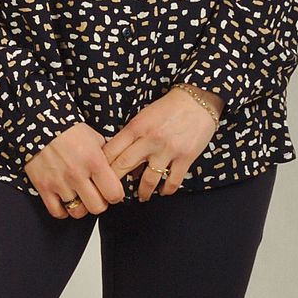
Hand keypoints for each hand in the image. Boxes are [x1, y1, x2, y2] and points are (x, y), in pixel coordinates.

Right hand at [23, 122, 127, 218]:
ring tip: (80, 197)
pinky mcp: (44, 187)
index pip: (114, 194)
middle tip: (97, 195)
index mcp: (94, 161)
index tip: (112, 191)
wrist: (40, 123)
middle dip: (100, 203)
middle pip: (97, 207)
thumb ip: (108, 157)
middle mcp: (77, 174)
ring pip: (78, 212)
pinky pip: (57, 212)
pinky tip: (66, 200)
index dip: (115, 195)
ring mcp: (59, 182)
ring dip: (81, 207)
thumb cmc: (69, 130)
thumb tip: (119, 171)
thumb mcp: (96, 138)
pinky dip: (63, 210)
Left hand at [100, 87, 222, 201]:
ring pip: (148, 180)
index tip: (99, 177)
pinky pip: (172, 181)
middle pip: (124, 166)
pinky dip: (166, 190)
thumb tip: (120, 159)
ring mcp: (168, 149)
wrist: (198, 101)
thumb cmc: (168, 108)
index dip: (102, 166)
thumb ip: (131, 136)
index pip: (111, 151)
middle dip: (115, 183)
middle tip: (113, 194)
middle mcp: (150, 139)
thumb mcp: (144, 116)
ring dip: (142, 192)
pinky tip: (162, 191)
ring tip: (141, 196)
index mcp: (136, 127)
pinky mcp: (185, 157)